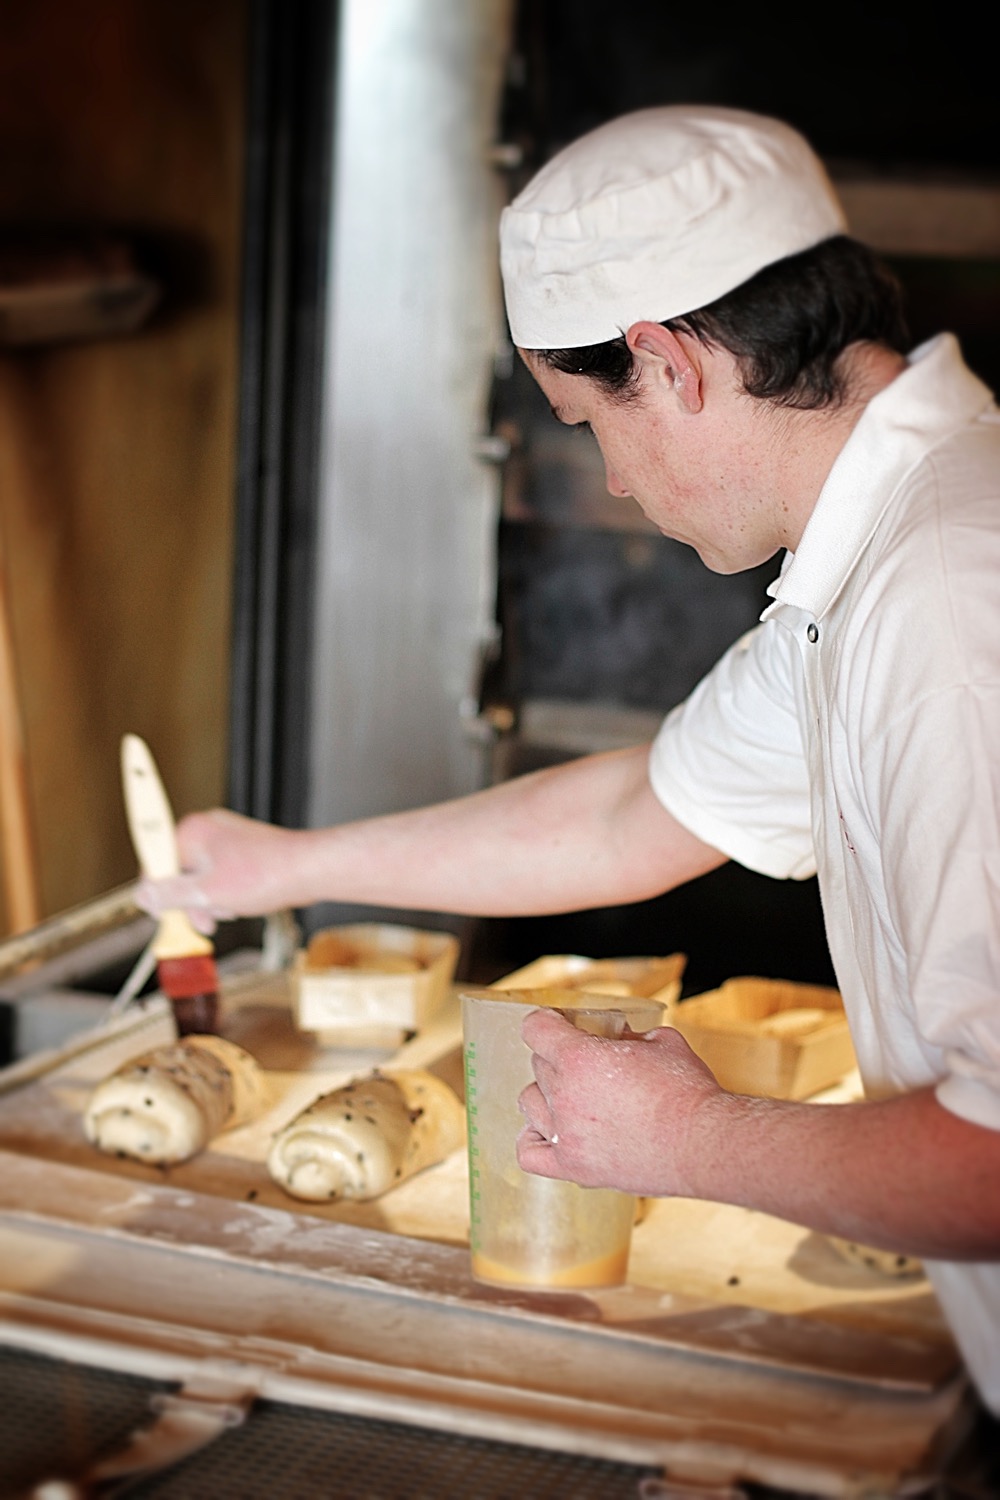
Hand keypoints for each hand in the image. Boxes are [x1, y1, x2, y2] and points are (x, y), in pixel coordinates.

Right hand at [135, 808, 306, 929]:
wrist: (310, 870)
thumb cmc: (266, 875)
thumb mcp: (208, 894)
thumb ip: (171, 895)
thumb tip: (143, 895)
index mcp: (192, 832)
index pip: (155, 862)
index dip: (157, 893)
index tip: (163, 915)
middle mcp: (207, 830)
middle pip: (178, 872)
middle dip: (189, 901)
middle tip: (203, 922)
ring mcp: (225, 839)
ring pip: (200, 878)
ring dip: (210, 901)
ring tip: (230, 910)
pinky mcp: (241, 851)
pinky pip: (220, 876)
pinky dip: (225, 893)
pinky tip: (241, 904)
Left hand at [516, 1008, 721, 1196]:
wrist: (704, 1144)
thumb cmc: (687, 1092)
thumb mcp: (662, 1041)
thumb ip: (630, 1035)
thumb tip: (618, 1036)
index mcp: (579, 1057)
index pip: (535, 1028)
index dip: (549, 1022)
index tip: (562, 1025)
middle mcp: (563, 1095)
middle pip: (539, 1065)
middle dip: (561, 1057)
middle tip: (591, 1065)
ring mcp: (565, 1135)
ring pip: (529, 1103)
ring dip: (547, 1094)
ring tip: (576, 1097)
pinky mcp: (574, 1168)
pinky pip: (528, 1152)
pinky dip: (535, 1138)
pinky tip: (555, 1131)